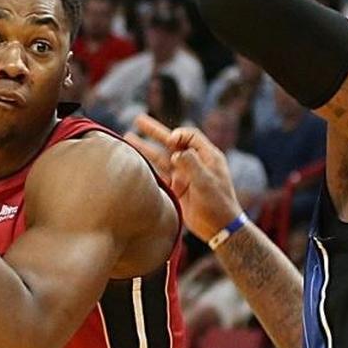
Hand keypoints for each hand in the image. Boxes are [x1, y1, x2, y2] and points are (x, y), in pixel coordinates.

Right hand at [123, 114, 242, 241]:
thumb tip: (175, 152)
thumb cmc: (218, 203)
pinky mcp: (176, 188)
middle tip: (138, 120)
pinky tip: (134, 162)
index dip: (178, 134)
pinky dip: (147, 167)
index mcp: (207, 156)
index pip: (189, 136)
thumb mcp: (206, 181)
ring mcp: (184, 175)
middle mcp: (194, 162)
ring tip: (128, 138)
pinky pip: (159, 174)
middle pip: (172, 142)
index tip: (171, 141)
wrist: (219, 228)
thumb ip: (191, 163)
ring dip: (145, 148)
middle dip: (154, 132)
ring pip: (161, 158)